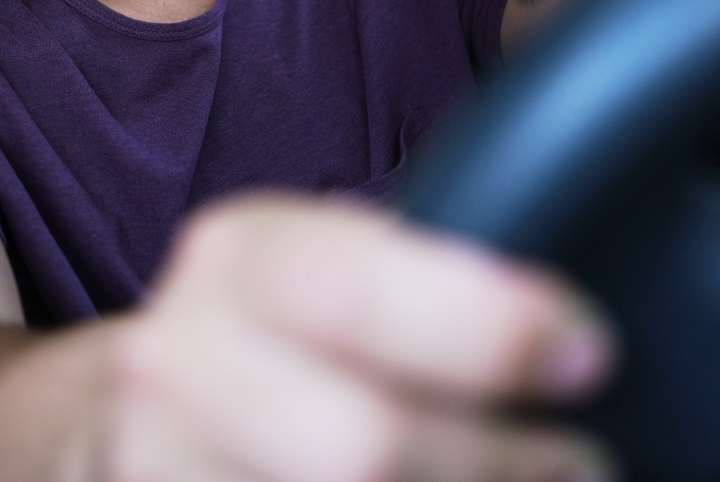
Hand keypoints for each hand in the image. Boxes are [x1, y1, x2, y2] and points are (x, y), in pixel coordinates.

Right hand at [94, 195, 618, 481]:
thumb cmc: (270, 324)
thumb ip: (410, 279)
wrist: (137, 411)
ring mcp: (160, 468)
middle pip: (360, 446)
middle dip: (498, 462)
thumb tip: (558, 329)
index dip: (480, 328)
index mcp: (239, 259)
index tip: (582, 351)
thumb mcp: (321, 258)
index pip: (354, 292)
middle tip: (581, 461)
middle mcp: (183, 362)